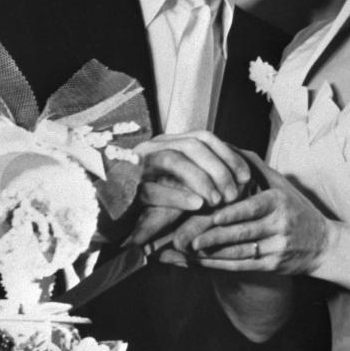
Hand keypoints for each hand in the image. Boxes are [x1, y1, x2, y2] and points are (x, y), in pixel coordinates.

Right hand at [127, 132, 251, 247]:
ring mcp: (135, 166)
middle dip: (219, 169)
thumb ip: (198, 176)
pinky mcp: (124, 189)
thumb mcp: (176, 185)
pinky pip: (153, 189)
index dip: (228, 154)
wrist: (103, 214)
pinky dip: (178, 196)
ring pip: (174, 160)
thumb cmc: (145, 202)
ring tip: (217, 201)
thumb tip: (236, 179)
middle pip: (192, 145)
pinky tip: (197, 206)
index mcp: (165, 143)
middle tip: (234, 194)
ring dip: (202, 180)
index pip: (202, 137)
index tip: (246, 177)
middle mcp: (151, 148)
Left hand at [174, 161, 331, 275]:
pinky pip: (241, 266)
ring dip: (211, 254)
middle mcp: (279, 226)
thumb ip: (254, 166)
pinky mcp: (272, 267)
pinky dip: (219, 265)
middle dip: (214, 237)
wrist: (323, 245)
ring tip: (186, 252)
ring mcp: (276, 248)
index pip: (253, 208)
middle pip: (242, 233)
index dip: (233, 214)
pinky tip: (200, 264)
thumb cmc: (296, 209)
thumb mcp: (281, 184)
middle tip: (186, 239)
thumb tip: (226, 145)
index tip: (212, 215)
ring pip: (239, 253)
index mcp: (279, 203)